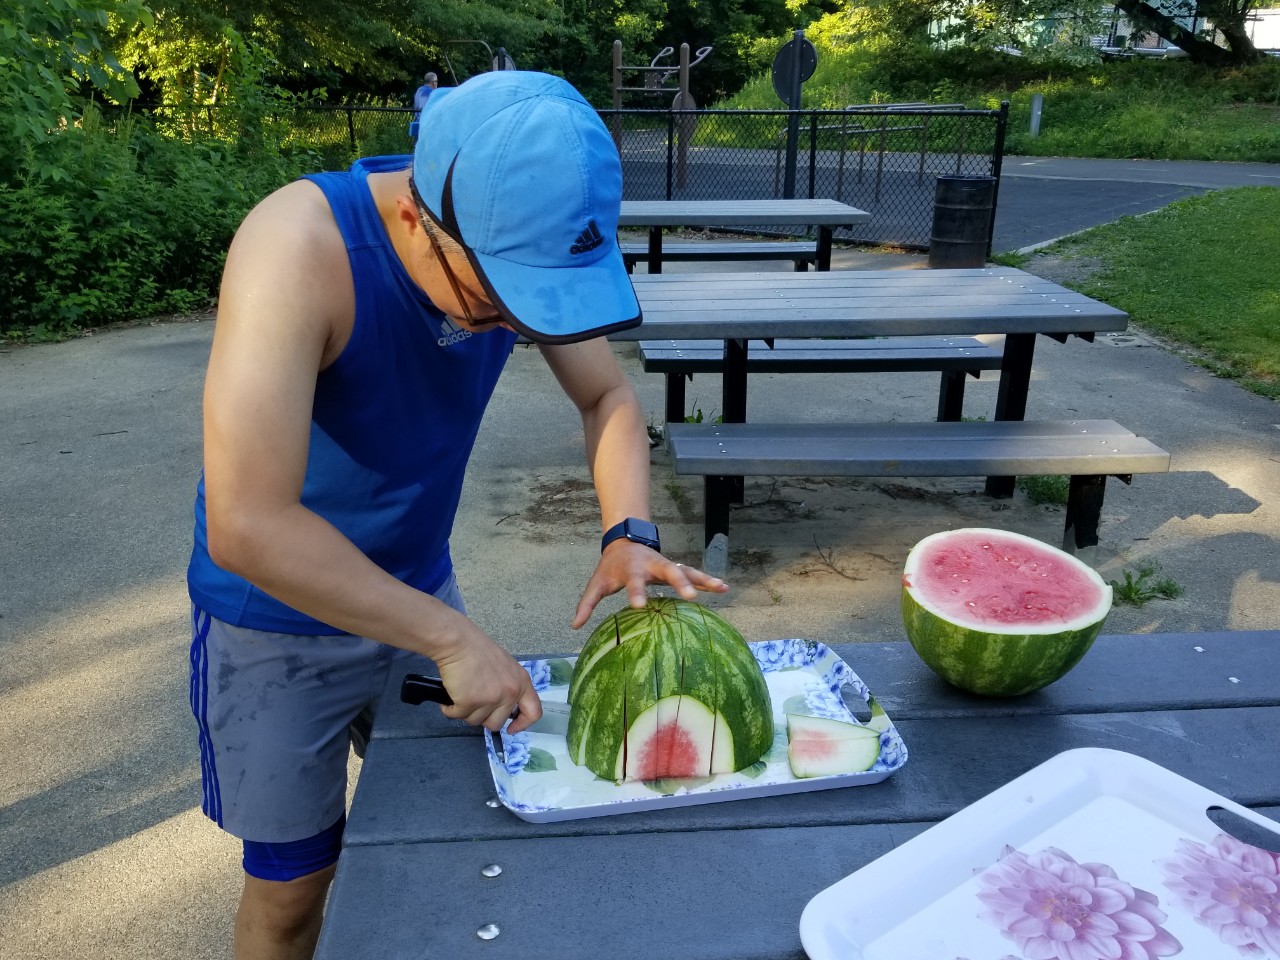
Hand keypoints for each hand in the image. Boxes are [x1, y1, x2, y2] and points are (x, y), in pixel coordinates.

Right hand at [431, 622, 541, 731]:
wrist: (458, 642)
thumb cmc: (478, 651)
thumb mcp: (506, 667)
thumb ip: (509, 687)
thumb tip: (504, 708)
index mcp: (522, 683)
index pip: (533, 712)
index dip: (522, 724)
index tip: (511, 728)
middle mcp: (510, 692)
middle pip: (496, 723)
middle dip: (482, 717)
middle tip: (474, 701)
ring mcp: (491, 698)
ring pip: (475, 721)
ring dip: (465, 711)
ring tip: (462, 691)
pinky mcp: (470, 702)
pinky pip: (457, 715)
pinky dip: (450, 708)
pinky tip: (450, 695)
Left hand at [571, 541, 728, 628]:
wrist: (624, 542)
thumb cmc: (611, 568)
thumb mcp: (596, 583)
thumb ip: (587, 603)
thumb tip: (574, 625)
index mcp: (632, 570)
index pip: (633, 582)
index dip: (636, 593)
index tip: (639, 606)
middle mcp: (652, 565)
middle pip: (668, 571)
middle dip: (679, 582)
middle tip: (690, 596)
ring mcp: (666, 565)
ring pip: (687, 571)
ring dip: (702, 580)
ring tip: (720, 588)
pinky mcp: (676, 568)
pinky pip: (694, 574)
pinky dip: (708, 580)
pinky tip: (723, 588)